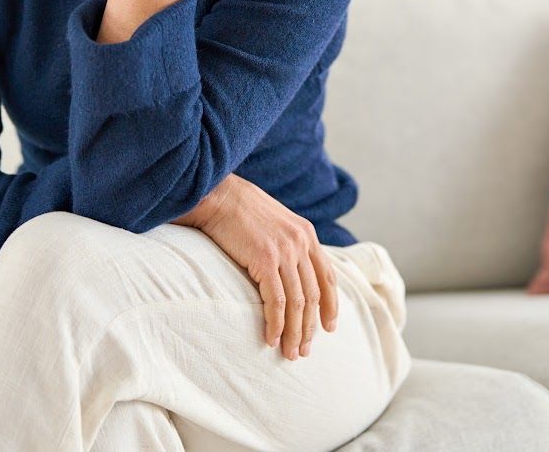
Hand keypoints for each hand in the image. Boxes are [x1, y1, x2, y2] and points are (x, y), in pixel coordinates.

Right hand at [179, 175, 340, 361]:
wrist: (218, 194)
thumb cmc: (239, 210)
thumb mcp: (275, 222)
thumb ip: (288, 244)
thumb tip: (290, 271)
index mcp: (307, 234)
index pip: (327, 277)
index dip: (331, 305)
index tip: (329, 328)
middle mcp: (301, 243)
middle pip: (313, 295)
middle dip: (310, 327)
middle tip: (304, 350)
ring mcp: (284, 251)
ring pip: (297, 303)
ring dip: (295, 333)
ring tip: (290, 354)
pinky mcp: (265, 260)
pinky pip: (276, 301)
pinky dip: (276, 324)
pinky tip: (272, 339)